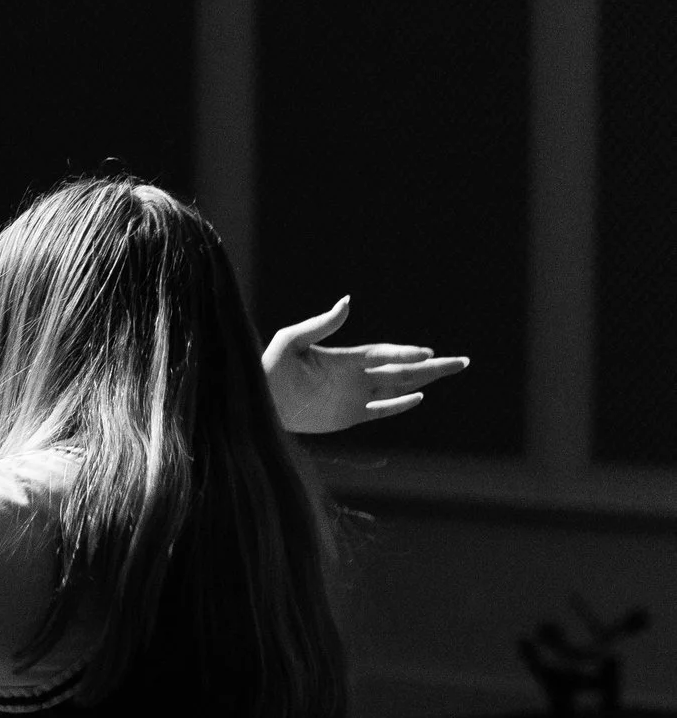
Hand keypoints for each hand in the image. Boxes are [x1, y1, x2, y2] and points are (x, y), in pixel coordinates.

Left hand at [262, 297, 469, 433]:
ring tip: (448, 371)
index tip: (427, 352)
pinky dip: (399, 405)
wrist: (256, 402)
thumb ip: (321, 324)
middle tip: (461, 361)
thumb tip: (348, 301)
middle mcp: (355, 376)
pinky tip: (419, 397)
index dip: (405, 352)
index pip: (383, 354)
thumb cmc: (268, 368)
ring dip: (423, 381)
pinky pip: (380, 410)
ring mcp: (354, 397)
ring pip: (397, 388)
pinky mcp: (348, 416)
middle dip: (432, 365)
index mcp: (344, 357)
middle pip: (401, 369)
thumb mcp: (291, 341)